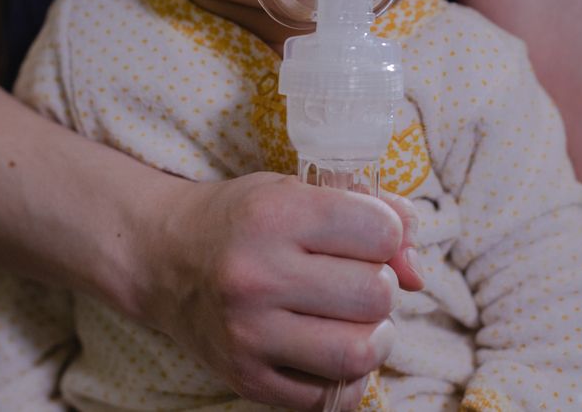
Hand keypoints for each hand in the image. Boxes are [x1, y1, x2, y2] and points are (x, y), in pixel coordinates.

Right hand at [138, 172, 422, 409]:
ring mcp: (249, 333)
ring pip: (359, 351)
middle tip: (355, 278)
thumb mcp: (299, 191)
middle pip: (375, 294)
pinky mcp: (246, 378)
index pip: (381, 233)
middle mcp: (257, 275)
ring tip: (354, 319)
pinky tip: (330, 349)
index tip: (366, 235)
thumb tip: (417, 272)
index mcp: (274, 215)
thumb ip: (373, 212)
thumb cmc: (243, 218)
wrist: (163, 258)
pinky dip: (347, 378)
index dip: (387, 234)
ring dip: (373, 336)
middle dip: (379, 285)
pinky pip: (330, 398)